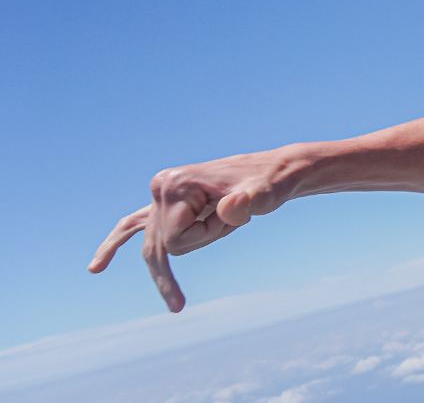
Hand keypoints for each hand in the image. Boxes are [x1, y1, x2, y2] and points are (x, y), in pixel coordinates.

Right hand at [87, 150, 292, 311]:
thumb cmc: (271, 184)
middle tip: (233, 220)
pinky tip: (96, 268)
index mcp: (176, 184)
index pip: (175, 239)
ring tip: (177, 304)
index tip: (233, 215)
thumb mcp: (265, 194)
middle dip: (201, 240)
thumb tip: (236, 204)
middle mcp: (161, 186)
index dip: (208, 236)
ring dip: (170, 264)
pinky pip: (132, 225)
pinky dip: (117, 244)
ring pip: (153, 242)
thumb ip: (251, 201)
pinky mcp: (166, 201)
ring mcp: (160, 193)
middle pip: (163, 242)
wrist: (275, 171)